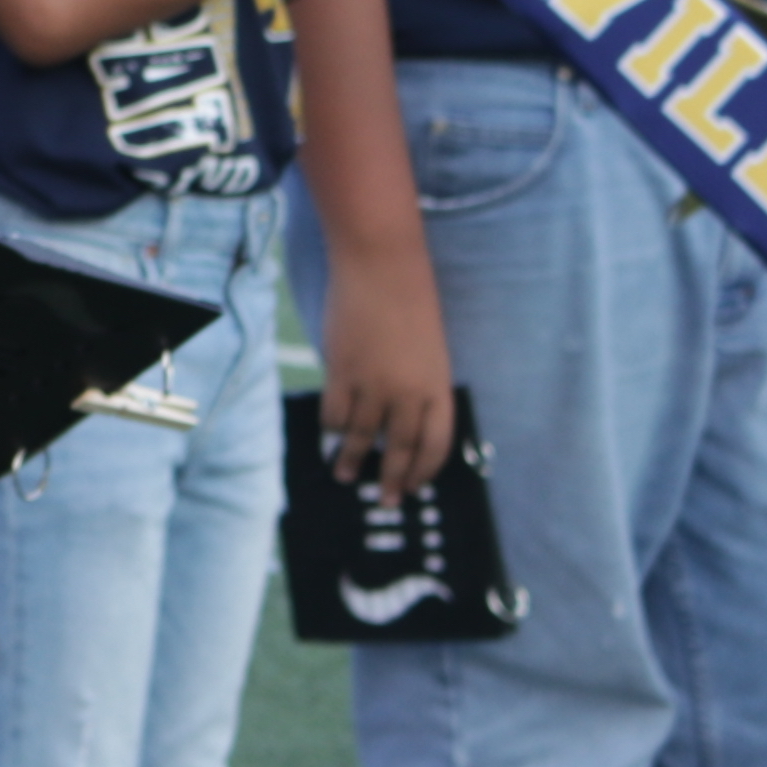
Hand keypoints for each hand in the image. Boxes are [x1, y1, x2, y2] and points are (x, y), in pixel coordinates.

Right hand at [315, 259, 458, 508]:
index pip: (436, 444)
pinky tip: (328, 437)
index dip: (424, 470)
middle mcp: (408, 392)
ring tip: (344, 475)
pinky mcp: (342, 372)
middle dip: (391, 479)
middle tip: (385, 500)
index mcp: (438, 386)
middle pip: (400, 449)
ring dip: (351, 461)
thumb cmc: (410, 302)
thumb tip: (398, 422)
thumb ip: (419, 387)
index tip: (414, 486)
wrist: (382, 266)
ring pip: (361, 437)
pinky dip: (331, 430)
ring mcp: (374, 384)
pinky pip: (334, 414)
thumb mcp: (429, 350)